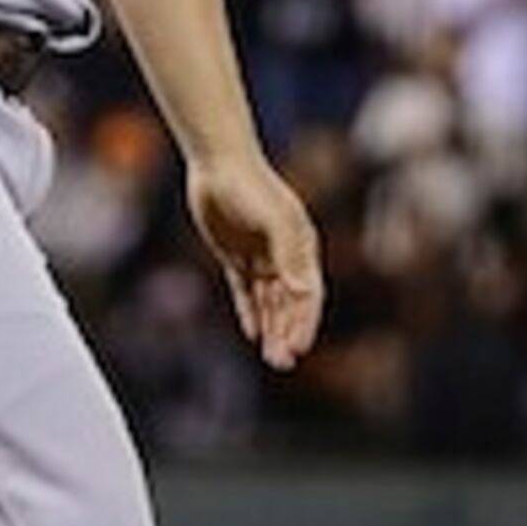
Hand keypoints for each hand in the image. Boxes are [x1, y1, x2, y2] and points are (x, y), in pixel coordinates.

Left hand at [188, 155, 324, 369]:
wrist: (218, 162)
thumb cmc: (249, 186)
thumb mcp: (273, 218)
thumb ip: (289, 254)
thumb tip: (302, 292)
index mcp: (301, 246)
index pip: (308, 294)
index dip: (305, 322)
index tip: (298, 348)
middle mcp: (285, 254)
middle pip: (291, 304)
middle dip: (289, 333)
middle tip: (282, 362)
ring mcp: (260, 255)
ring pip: (269, 302)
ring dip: (273, 330)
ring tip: (271, 358)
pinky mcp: (236, 256)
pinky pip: (246, 292)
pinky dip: (250, 312)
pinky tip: (252, 333)